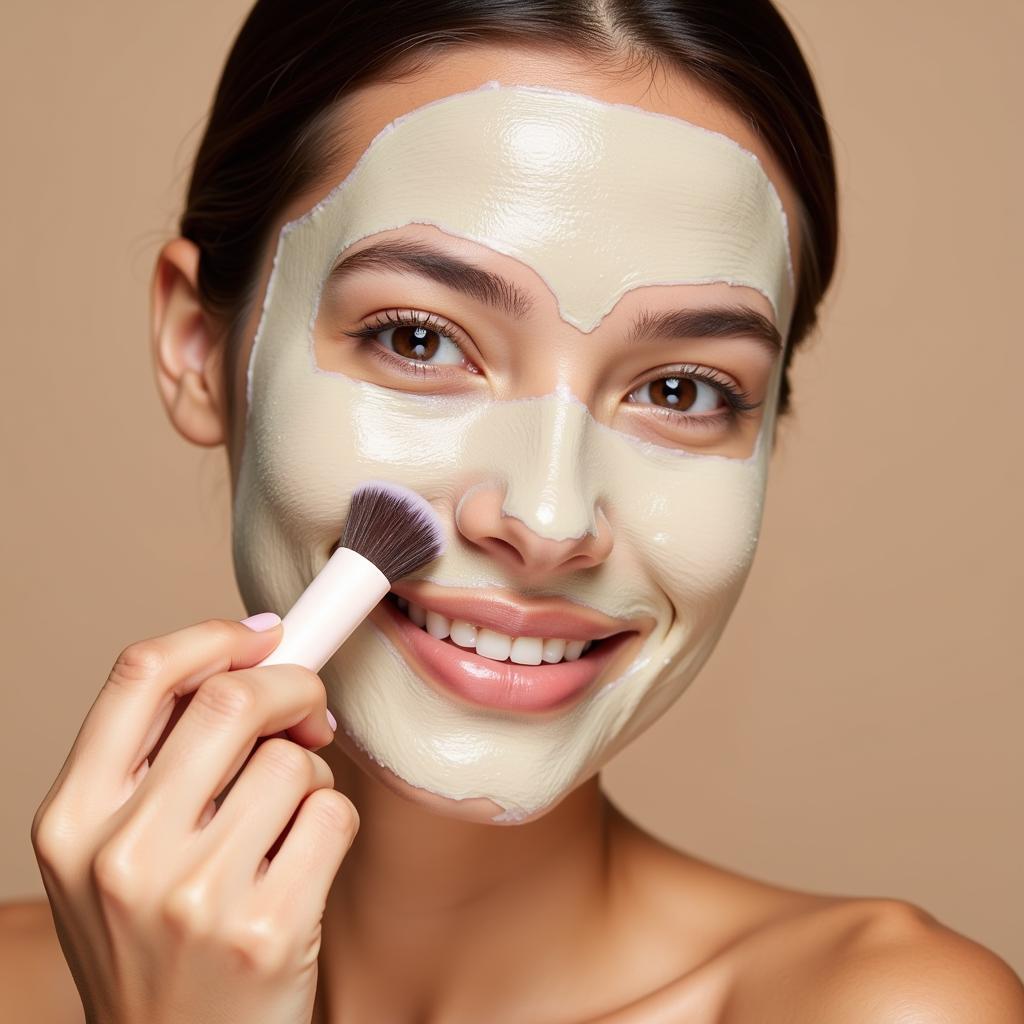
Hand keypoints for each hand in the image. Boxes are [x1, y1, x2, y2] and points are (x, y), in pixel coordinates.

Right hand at [30, 616, 357, 1023]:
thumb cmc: (155, 946)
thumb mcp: (111, 853)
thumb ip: (159, 757)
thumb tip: (254, 652)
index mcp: (71, 821)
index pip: (140, 675)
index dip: (214, 638)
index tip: (261, 638)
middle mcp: (121, 856)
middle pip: (233, 698)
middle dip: (293, 687)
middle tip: (308, 710)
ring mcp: (193, 897)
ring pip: (292, 758)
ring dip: (308, 772)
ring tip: (285, 818)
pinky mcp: (266, 931)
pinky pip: (332, 812)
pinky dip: (331, 821)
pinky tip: (301, 862)